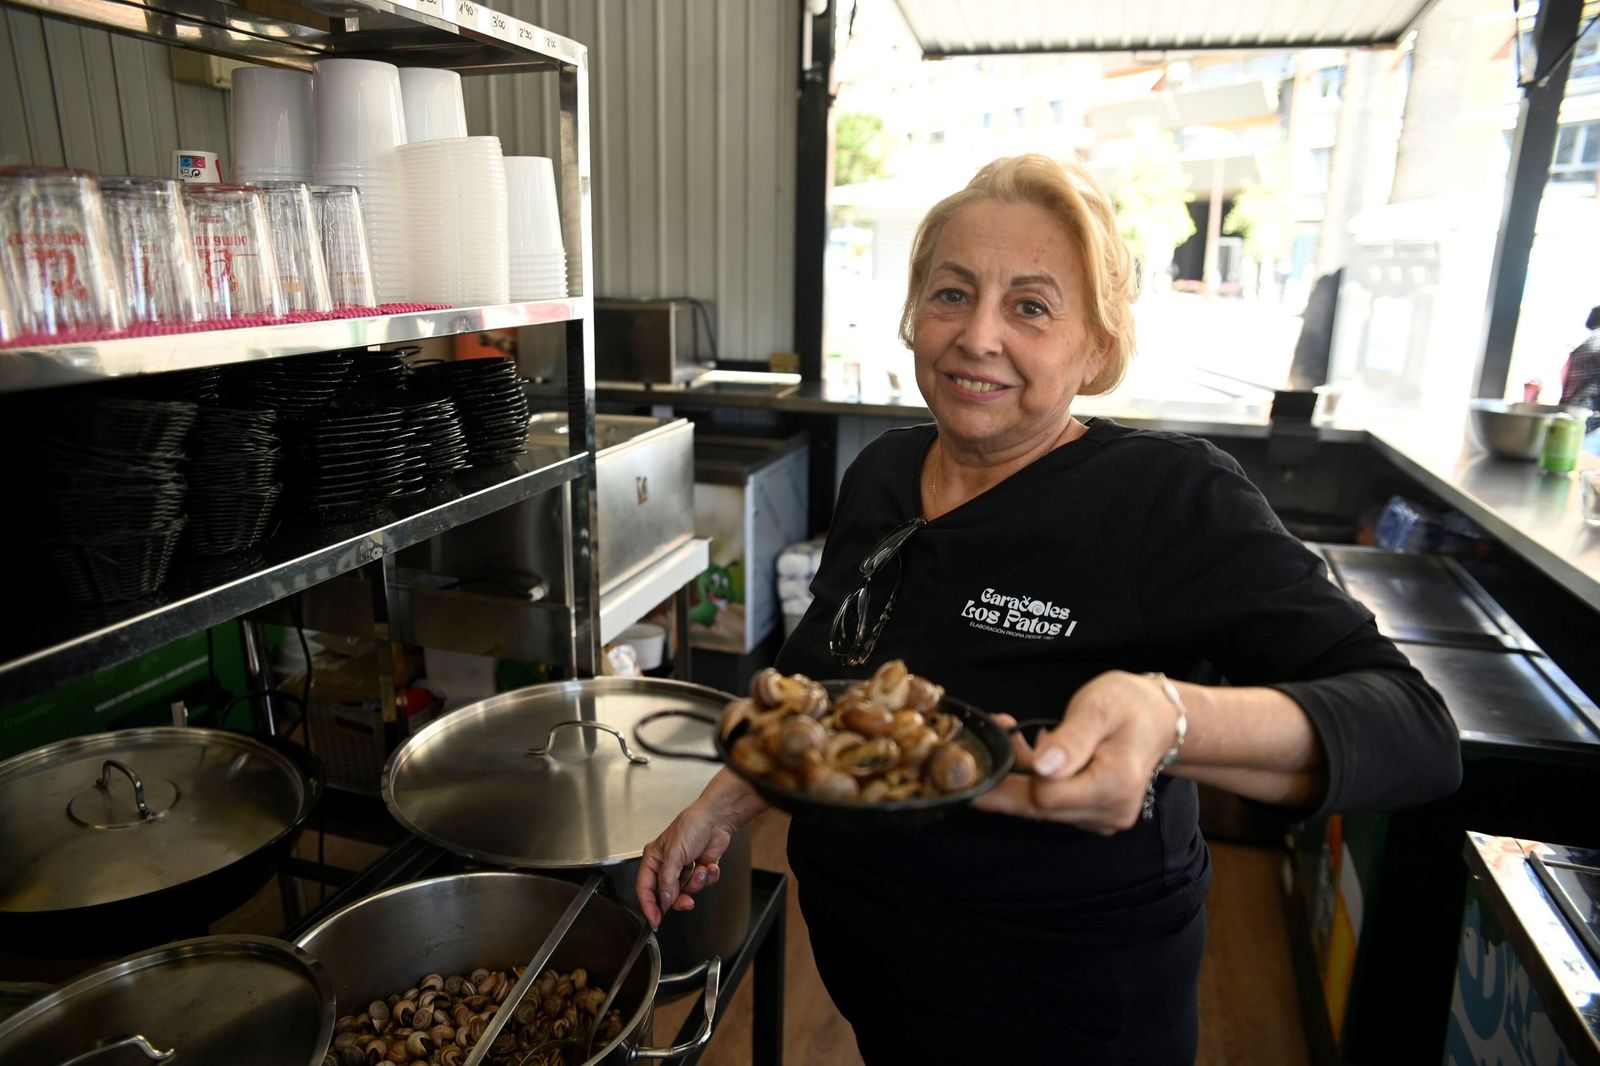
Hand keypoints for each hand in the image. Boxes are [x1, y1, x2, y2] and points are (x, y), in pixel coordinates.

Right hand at [636, 770, 759, 928]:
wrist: (717, 819)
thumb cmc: (692, 826)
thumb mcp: (674, 854)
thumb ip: (667, 880)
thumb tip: (663, 901)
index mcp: (654, 859)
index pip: (645, 888)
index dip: (649, 906)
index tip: (655, 921)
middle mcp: (667, 866)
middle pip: (667, 895)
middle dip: (680, 898)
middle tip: (688, 901)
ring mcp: (684, 869)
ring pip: (686, 892)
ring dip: (697, 883)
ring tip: (702, 871)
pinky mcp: (700, 870)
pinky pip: (702, 885)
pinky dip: (708, 877)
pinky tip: (711, 865)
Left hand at [972, 671, 1179, 833]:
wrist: (1157, 719)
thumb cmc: (1128, 705)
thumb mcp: (1098, 708)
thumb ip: (1071, 739)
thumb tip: (1041, 768)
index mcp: (1116, 784)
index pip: (1045, 796)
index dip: (1023, 766)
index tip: (1012, 731)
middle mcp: (1111, 811)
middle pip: (1038, 807)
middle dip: (1014, 774)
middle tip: (1006, 732)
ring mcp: (1104, 819)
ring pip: (1041, 809)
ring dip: (1023, 777)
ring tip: (1030, 739)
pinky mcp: (1095, 818)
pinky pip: (1053, 808)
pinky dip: (1039, 784)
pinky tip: (1044, 759)